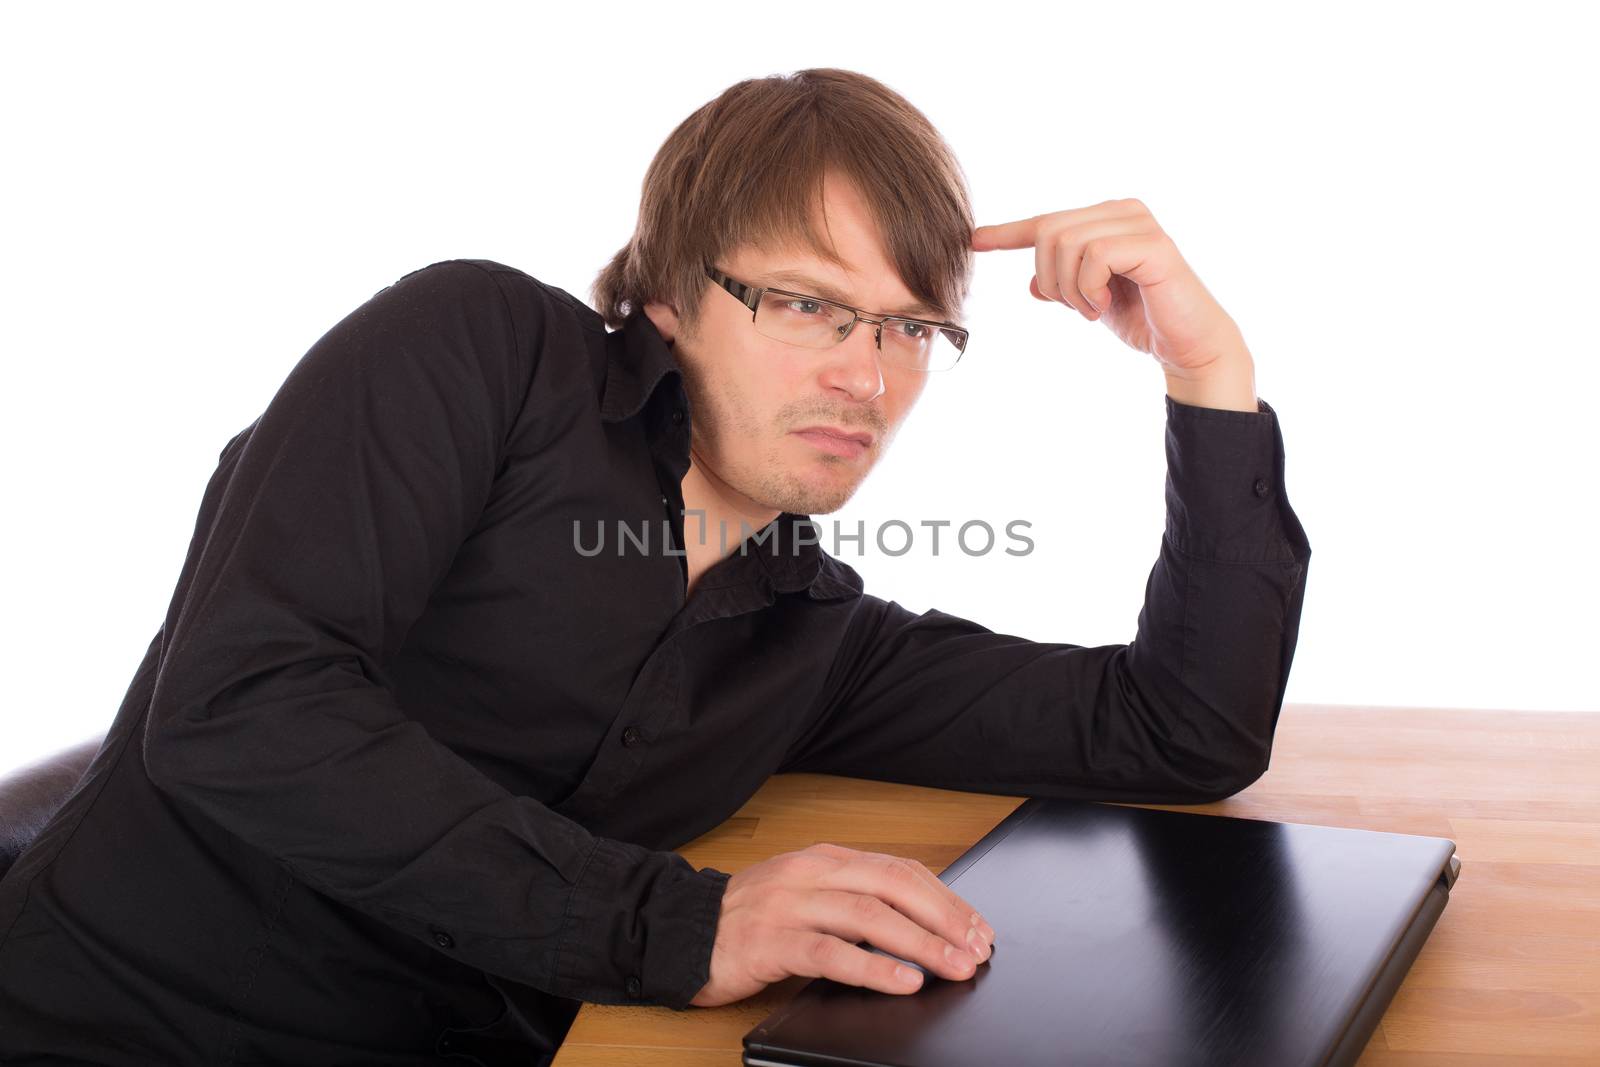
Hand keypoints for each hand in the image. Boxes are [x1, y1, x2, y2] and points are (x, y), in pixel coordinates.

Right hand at [688, 842, 996, 1007]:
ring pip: (869, 916)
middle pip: (893, 885)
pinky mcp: (769, 941)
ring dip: (922, 943)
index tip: (976, 927)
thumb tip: (919, 927)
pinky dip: (872, 967)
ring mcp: (788, 905)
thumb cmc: (746, 920)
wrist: (678, 931)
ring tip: (955, 966)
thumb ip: (850, 901)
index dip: (945, 898)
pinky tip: (902, 980)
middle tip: (977, 948)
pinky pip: (830, 952)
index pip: (899, 869)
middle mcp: (809, 873)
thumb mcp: (804, 897)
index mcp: (822, 859)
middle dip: (944, 917)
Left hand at [971, 198, 1249, 379]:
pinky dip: (1089, 289)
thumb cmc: (1144, 320)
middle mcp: (1123, 211)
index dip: (1007, 233)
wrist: (1187, 346)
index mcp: (1106, 219)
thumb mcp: (1091, 303)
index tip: (973, 241)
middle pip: (1049, 231)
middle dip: (1050, 278)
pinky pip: (1094, 255)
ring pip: (1066, 242)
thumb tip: (1033, 285)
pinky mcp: (1153, 245)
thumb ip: (1064, 287)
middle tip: (1076, 307)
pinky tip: (1104, 306)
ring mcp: (1139, 223)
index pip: (1046, 221)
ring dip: (1070, 288)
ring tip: (1093, 309)